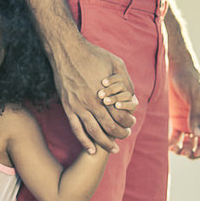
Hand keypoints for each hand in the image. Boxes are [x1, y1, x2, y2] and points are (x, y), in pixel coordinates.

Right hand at [55, 39, 136, 153]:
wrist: (67, 51)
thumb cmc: (93, 55)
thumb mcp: (116, 63)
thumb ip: (125, 81)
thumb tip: (132, 96)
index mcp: (105, 93)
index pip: (121, 116)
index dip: (128, 122)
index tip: (131, 124)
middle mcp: (93, 103)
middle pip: (109, 127)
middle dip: (119, 134)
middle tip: (125, 136)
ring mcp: (79, 107)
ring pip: (93, 132)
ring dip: (105, 143)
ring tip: (113, 149)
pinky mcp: (68, 108)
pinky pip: (76, 130)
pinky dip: (84, 142)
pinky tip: (91, 150)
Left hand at [168, 66, 199, 159]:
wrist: (175, 68)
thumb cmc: (189, 79)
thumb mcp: (195, 96)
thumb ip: (195, 114)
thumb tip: (196, 135)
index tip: (196, 153)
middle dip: (193, 150)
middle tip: (184, 153)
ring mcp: (188, 121)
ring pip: (188, 142)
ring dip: (183, 149)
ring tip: (175, 150)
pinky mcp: (176, 120)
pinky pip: (176, 137)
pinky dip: (173, 143)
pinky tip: (169, 145)